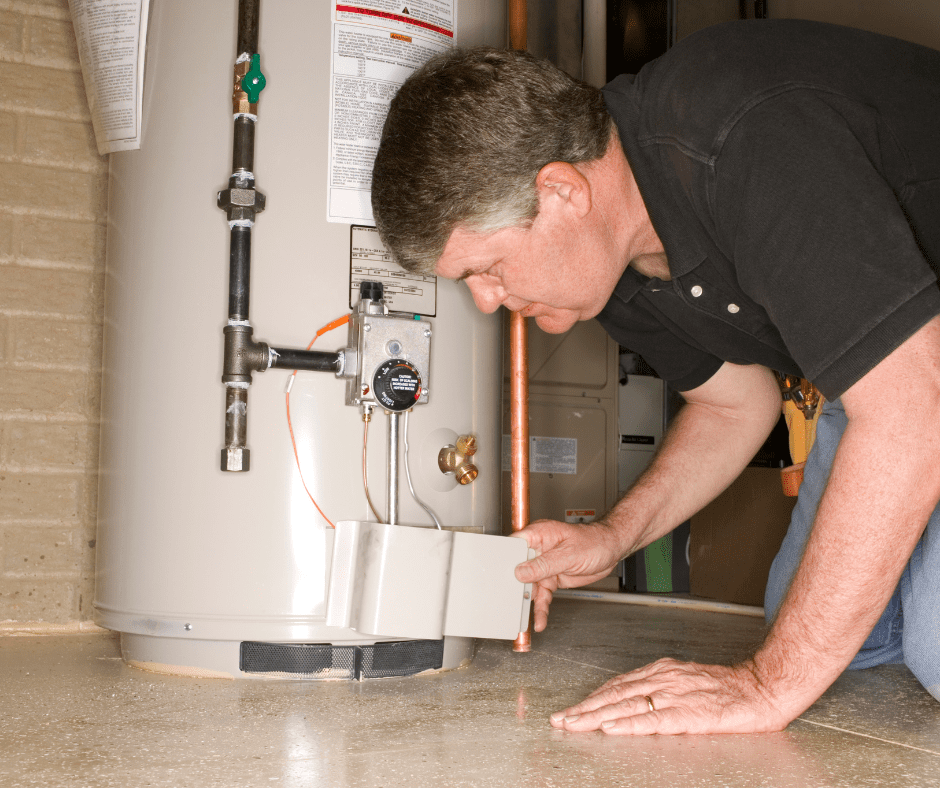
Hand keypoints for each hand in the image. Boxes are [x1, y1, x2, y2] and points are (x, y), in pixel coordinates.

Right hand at [512, 519, 626, 630]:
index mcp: (539, 535)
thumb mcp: (569, 554)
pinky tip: (539, 619)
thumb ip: (544, 564)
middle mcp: (538, 550)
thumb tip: (521, 571)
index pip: (515, 545)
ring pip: (529, 586)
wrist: (610, 551)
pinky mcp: (551, 578)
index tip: (502, 577)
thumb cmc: (594, 542)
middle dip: (514, 586)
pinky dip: (541, 608)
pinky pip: (542, 594)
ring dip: (528, 602)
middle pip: (518, 569)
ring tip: (524, 618)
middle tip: (511, 603)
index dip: (506, 560)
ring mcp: (544, 565)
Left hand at [550, 658, 793, 734]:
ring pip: (625, 706)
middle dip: (584, 709)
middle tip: (560, 719)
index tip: (572, 709)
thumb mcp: (685, 680)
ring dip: (595, 717)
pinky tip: (611, 728)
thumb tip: (632, 699)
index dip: (592, 698)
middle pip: (614, 695)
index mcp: (661, 671)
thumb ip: (659, 688)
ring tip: (573, 725)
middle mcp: (662, 679)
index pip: (617, 685)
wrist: (761, 688)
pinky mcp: (688, 714)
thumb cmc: (727, 689)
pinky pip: (652, 720)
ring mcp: (674, 695)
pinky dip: (628, 724)